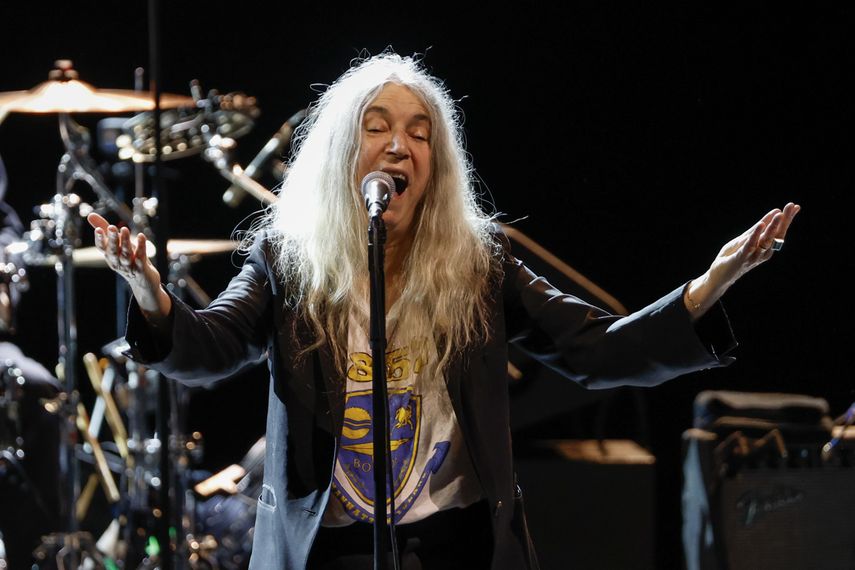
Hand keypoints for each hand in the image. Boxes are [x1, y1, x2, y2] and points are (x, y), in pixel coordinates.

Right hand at [87, 212, 170, 319]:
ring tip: (125, 229)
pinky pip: (140, 257)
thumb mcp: (116, 243)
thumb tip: (90, 214)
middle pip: (113, 251)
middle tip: (112, 227)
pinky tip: (141, 236)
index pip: (102, 248)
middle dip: (112, 239)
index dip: (100, 239)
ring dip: (125, 242)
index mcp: (109, 255)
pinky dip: (141, 247)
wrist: (142, 281)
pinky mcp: (141, 269)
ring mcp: (129, 266)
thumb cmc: (127, 258)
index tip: (99, 230)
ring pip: (126, 254)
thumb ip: (104, 229)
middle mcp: (117, 262)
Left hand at [685, 202, 800, 316]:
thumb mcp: (745, 239)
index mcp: (765, 248)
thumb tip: (774, 213)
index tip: (795, 206)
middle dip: (784, 221)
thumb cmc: (732, 256)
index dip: (787, 220)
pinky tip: (761, 225)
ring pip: (766, 241)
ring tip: (779, 214)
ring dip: (772, 227)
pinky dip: (755, 235)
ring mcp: (753, 256)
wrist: (718, 275)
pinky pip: (750, 246)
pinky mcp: (741, 258)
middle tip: (791, 207)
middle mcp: (762, 253)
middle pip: (776, 235)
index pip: (778, 232)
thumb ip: (757, 228)